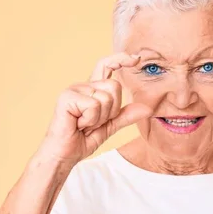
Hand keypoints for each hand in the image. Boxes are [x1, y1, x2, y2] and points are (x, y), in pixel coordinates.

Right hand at [36, 53, 151, 165]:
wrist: (64, 155)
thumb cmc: (82, 140)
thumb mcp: (110, 127)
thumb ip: (126, 115)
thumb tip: (148, 108)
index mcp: (92, 90)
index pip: (107, 66)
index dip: (121, 59)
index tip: (136, 59)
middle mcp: (83, 86)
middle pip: (115, 86)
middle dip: (111, 110)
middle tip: (94, 122)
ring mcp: (74, 90)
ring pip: (106, 98)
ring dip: (100, 118)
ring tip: (84, 125)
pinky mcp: (67, 97)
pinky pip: (94, 105)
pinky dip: (90, 120)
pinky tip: (78, 124)